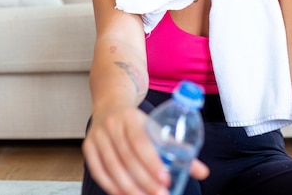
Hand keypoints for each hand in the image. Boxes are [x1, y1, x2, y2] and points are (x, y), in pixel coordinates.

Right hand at [82, 106, 208, 194]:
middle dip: (144, 180)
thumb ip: (177, 148)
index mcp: (131, 117)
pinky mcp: (88, 147)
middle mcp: (111, 125)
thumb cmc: (137, 121)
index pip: (140, 141)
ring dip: (128, 187)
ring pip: (111, 166)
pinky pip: (97, 170)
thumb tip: (203, 172)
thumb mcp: (156, 126)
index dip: (152, 162)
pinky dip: (110, 185)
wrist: (109, 104)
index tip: (166, 180)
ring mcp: (97, 136)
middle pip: (127, 157)